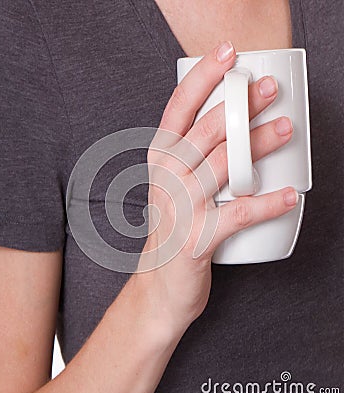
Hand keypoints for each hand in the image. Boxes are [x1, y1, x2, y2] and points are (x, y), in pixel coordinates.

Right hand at [133, 41, 297, 337]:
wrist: (160, 283)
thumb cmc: (173, 226)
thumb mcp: (172, 184)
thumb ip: (192, 156)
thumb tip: (235, 124)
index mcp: (159, 160)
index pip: (176, 110)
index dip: (201, 79)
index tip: (226, 54)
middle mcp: (166, 179)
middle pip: (204, 133)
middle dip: (239, 106)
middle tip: (270, 89)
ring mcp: (180, 209)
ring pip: (221, 167)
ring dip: (256, 146)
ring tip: (284, 129)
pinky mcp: (197, 239)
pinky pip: (236, 216)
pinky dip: (265, 205)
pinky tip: (288, 196)